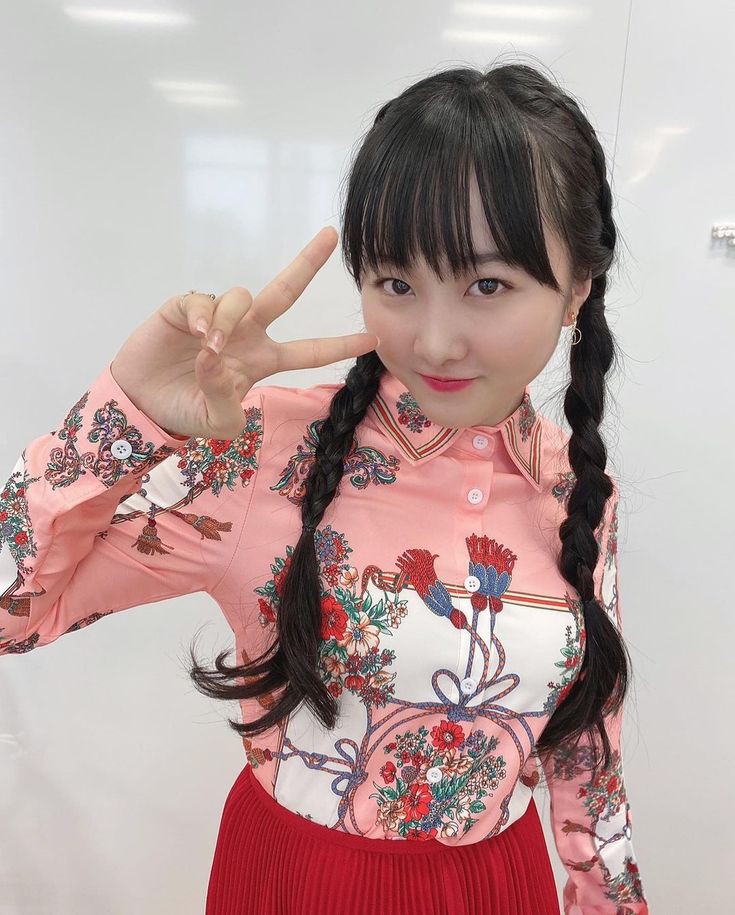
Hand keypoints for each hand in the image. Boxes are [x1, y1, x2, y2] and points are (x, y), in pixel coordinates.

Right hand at [110, 226, 377, 439]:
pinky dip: (203, 315)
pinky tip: (195, 334)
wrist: (140, 402)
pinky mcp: (184, 308)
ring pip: (241, 297)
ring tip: (211, 347)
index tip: (372, 339)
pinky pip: (203, 300)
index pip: (308, 352)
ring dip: (230, 319)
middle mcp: (246, 333)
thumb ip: (227, 402)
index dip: (339, 346)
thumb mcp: (216, 422)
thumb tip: (218, 357)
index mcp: (261, 360)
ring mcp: (216, 317)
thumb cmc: (184, 411)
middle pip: (284, 292)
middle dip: (307, 263)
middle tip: (330, 235)